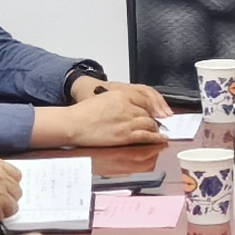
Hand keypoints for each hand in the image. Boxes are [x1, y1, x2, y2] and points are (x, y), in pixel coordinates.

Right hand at [35, 88, 167, 150]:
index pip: (144, 99)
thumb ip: (120, 101)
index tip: (156, 111)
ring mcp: (127, 121)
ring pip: (150, 124)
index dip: (152, 107)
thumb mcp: (104, 98)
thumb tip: (130, 109)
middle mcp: (127, 106)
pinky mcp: (126, 135)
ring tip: (158, 133)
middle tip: (157, 124)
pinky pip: (146, 136)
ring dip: (155, 129)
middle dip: (154, 119)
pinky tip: (160, 139)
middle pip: (148, 112)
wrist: (74, 124)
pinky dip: (156, 138)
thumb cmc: (84, 113)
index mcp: (121, 95)